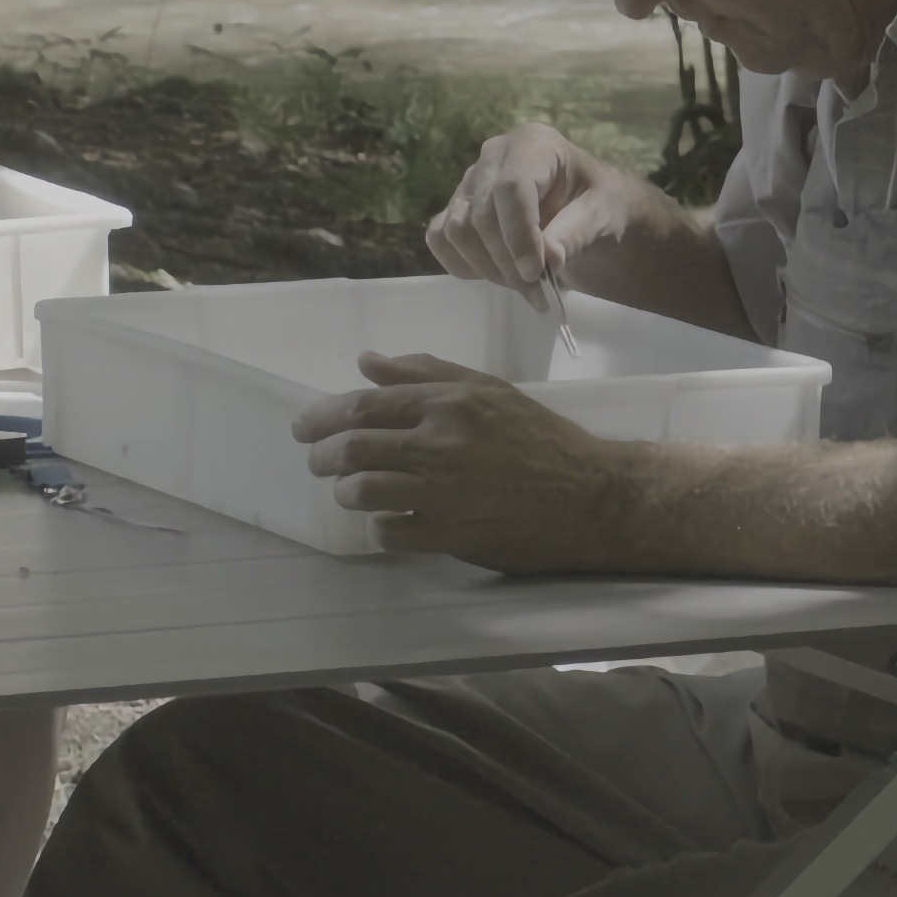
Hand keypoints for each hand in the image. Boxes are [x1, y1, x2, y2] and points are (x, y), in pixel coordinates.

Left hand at [297, 354, 648, 570]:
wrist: (591, 495)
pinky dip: (379, 527)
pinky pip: (391, 532)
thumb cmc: (541, 438)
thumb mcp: (489, 391)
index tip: (304, 428)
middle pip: (355, 448)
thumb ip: (426, 373)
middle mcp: (442, 444)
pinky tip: (387, 521)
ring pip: (363, 491)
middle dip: (322, 456)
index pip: (366, 405)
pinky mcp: (453, 534)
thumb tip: (366, 361)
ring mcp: (445, 492)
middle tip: (317, 462)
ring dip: (345, 492)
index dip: (324, 417)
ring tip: (348, 492)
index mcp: (449, 403)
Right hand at [423, 120, 655, 299]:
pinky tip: (494, 275)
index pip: (512, 187)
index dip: (519, 234)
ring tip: (524, 287)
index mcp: (533, 144)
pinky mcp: (456, 208)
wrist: (586, 211)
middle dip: (507, 261)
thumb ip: (576, 232)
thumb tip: (548, 259)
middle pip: (482, 213)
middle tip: (537, 291)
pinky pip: (440, 238)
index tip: (536, 273)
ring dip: (487, 268)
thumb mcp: (602, 214)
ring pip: (457, 229)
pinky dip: (462, 264)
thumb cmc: (598, 204)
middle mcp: (494, 156)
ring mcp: (469, 182)